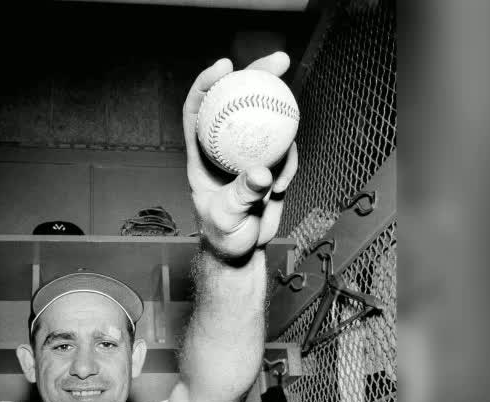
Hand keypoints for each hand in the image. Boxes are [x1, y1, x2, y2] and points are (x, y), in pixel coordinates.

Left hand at [183, 53, 298, 261]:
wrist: (242, 253)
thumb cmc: (224, 237)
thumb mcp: (227, 218)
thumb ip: (242, 195)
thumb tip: (261, 173)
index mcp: (202, 155)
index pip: (198, 110)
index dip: (208, 83)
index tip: (226, 67)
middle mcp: (224, 150)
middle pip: (237, 103)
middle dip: (256, 75)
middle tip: (279, 61)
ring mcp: (248, 157)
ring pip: (264, 123)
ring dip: (281, 112)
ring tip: (291, 110)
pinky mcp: (269, 168)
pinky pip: (283, 153)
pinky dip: (288, 163)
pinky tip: (283, 184)